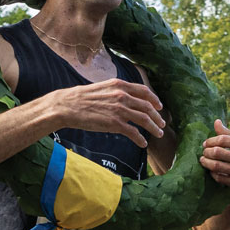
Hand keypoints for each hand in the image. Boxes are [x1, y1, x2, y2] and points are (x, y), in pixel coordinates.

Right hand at [47, 79, 165, 145]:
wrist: (67, 106)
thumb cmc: (80, 98)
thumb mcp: (101, 87)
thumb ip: (115, 91)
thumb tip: (124, 97)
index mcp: (119, 85)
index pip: (144, 91)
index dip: (154, 99)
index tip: (159, 106)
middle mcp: (122, 95)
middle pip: (148, 107)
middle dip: (158, 117)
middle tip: (162, 124)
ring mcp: (119, 109)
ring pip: (145, 119)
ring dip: (154, 128)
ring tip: (158, 134)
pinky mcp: (114, 123)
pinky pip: (133, 132)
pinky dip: (140, 139)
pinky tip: (143, 144)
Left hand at [199, 121, 229, 193]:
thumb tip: (216, 122)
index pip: (222, 139)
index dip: (210, 141)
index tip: (206, 143)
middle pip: (216, 152)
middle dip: (206, 152)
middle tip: (204, 152)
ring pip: (215, 166)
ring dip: (205, 162)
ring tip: (203, 160)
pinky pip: (219, 178)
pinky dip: (212, 173)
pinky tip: (212, 170)